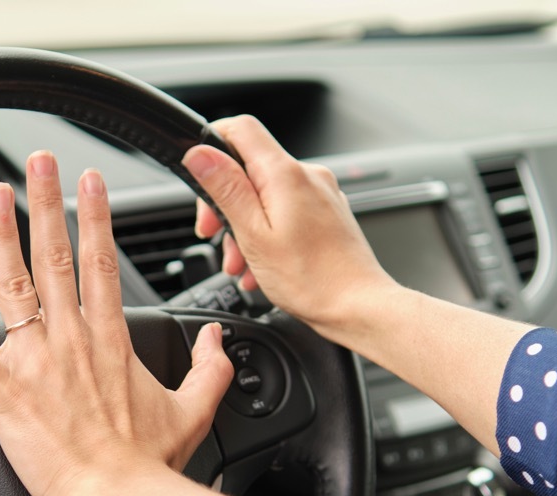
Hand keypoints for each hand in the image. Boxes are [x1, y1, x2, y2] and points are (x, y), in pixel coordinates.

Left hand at [0, 151, 233, 495]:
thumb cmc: (148, 463)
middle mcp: (72, 339)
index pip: (103, 263)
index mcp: (112, 340)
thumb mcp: (194, 410)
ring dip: (1, 236)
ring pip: (13, 284)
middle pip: (56, 256)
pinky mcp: (5, 390)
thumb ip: (211, 367)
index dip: (97, 218)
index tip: (91, 183)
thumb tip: (221, 339)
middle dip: (48, 203)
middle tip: (40, 163)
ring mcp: (36, 361)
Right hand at [183, 115, 397, 336]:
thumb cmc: (312, 279)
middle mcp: (308, 175)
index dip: (212, 144)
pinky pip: (285, 212)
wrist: (358, 306)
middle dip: (224, 202)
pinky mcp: (327, 213)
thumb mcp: (254, 234)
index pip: (241, 129)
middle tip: (212, 236)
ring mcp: (321, 194)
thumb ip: (226, 189)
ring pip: (266, 195)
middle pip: (250, 168)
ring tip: (241, 264)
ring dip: (244, 227)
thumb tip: (200, 153)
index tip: (198, 175)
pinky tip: (261, 266)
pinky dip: (266, 234)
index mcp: (286, 174)